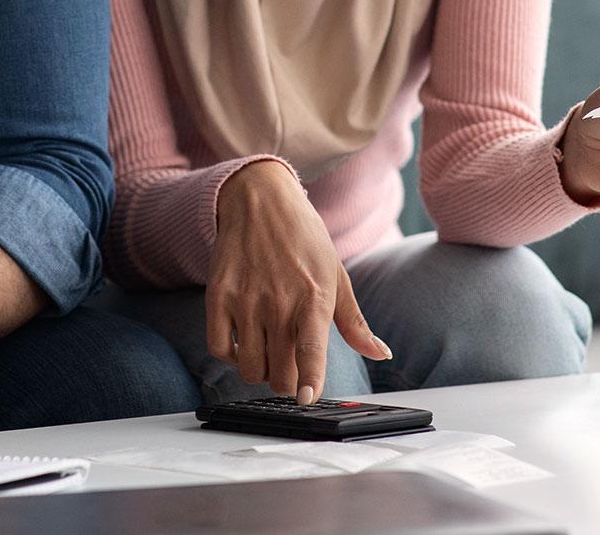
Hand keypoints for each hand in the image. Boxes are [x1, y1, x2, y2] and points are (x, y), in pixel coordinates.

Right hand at [208, 160, 390, 404]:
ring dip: (260, 371)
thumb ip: (355, 322)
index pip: (311, 352)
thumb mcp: (337, 275)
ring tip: (268, 353)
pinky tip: (243, 343)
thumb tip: (381, 353)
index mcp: (314, 298)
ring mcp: (246, 299)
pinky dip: (231, 356)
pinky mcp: (218, 296)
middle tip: (291, 368)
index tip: (307, 398)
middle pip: (280, 372)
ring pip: (249, 367)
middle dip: (288, 382)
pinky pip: (219, 348)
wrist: (261, 200)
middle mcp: (279, 302)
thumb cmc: (304, 238)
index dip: (308, 382)